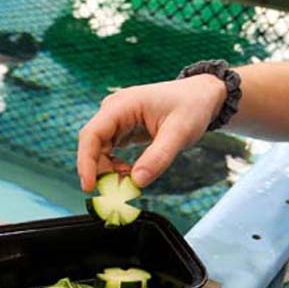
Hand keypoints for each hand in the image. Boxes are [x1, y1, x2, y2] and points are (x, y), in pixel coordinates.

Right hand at [76, 74, 225, 191]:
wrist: (202, 96)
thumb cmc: (191, 106)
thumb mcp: (179, 133)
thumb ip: (158, 157)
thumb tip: (137, 182)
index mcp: (123, 105)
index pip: (92, 134)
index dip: (86, 162)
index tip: (89, 186)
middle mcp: (114, 110)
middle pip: (93, 145)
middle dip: (100, 171)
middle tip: (118, 192)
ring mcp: (117, 119)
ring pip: (100, 150)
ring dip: (109, 170)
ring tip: (130, 182)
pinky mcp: (123, 129)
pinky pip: (110, 151)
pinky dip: (116, 166)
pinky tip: (131, 174)